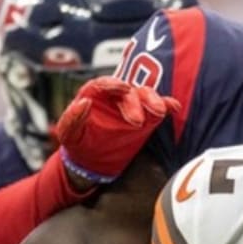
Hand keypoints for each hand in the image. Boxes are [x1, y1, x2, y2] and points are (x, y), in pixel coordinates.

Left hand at [54, 76, 180, 185]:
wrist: (92, 160)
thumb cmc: (78, 143)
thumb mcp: (68, 134)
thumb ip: (73, 118)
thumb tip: (84, 102)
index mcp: (95, 94)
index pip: (106, 83)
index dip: (115, 84)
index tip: (124, 88)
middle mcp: (116, 95)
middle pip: (129, 91)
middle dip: (135, 102)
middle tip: (137, 122)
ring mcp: (133, 105)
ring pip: (145, 95)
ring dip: (153, 100)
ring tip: (158, 112)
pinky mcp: (146, 116)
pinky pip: (158, 107)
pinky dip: (167, 105)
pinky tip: (174, 107)